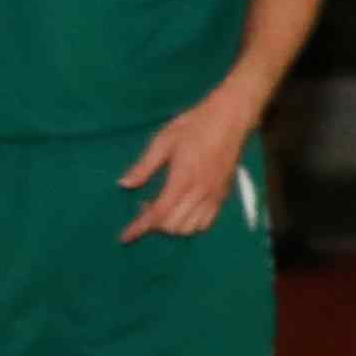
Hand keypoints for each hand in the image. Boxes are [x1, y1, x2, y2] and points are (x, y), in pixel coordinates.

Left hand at [116, 92, 258, 241]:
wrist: (231, 118)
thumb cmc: (194, 125)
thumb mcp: (163, 141)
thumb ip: (144, 166)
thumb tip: (124, 184)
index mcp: (183, 179)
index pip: (159, 213)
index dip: (140, 227)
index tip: (125, 237)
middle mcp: (200, 193)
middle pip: (173, 225)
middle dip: (154, 224)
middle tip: (144, 205)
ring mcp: (214, 196)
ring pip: (190, 228)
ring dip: (172, 226)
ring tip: (162, 208)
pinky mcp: (224, 196)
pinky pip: (206, 223)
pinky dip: (190, 225)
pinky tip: (181, 211)